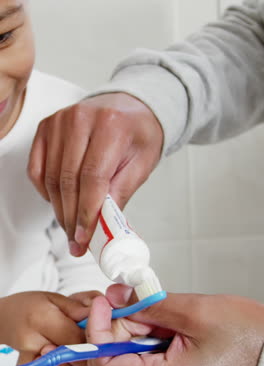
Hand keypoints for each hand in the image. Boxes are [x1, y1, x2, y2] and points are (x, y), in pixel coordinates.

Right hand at [0, 291, 94, 365]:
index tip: (103, 334)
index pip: (79, 339)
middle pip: (79, 364)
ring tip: (84, 360)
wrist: (1, 323)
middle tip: (96, 348)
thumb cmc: (27, 308)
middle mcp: (35, 345)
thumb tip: (104, 311)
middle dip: (94, 358)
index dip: (96, 339)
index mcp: (41, 319)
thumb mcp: (54, 298)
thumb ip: (80, 306)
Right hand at [28, 93, 162, 255]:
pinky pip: (37, 168)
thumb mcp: (142, 163)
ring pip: (51, 178)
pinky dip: (46, 191)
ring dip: (59, 210)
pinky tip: (58, 202)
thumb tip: (102, 225)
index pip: (93, 177)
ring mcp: (59, 121)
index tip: (84, 237)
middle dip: (71, 218)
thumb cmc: (138, 135)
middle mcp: (80, 119)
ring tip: (70, 229)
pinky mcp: (46, 128)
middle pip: (68, 180)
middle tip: (76, 243)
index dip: (86, 212)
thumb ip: (121, 192)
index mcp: (111, 126)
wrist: (128, 107)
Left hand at [86, 285, 263, 365]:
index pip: (104, 363)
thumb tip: (115, 297)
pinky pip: (147, 359)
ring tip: (169, 315)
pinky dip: (150, 337)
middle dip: (123, 323)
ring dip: (140, 328)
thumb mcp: (195, 312)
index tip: (104, 302)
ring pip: (131, 356)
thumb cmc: (249, 341)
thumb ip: (148, 304)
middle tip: (145, 301)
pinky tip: (171, 325)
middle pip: (116, 357)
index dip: (97, 328)